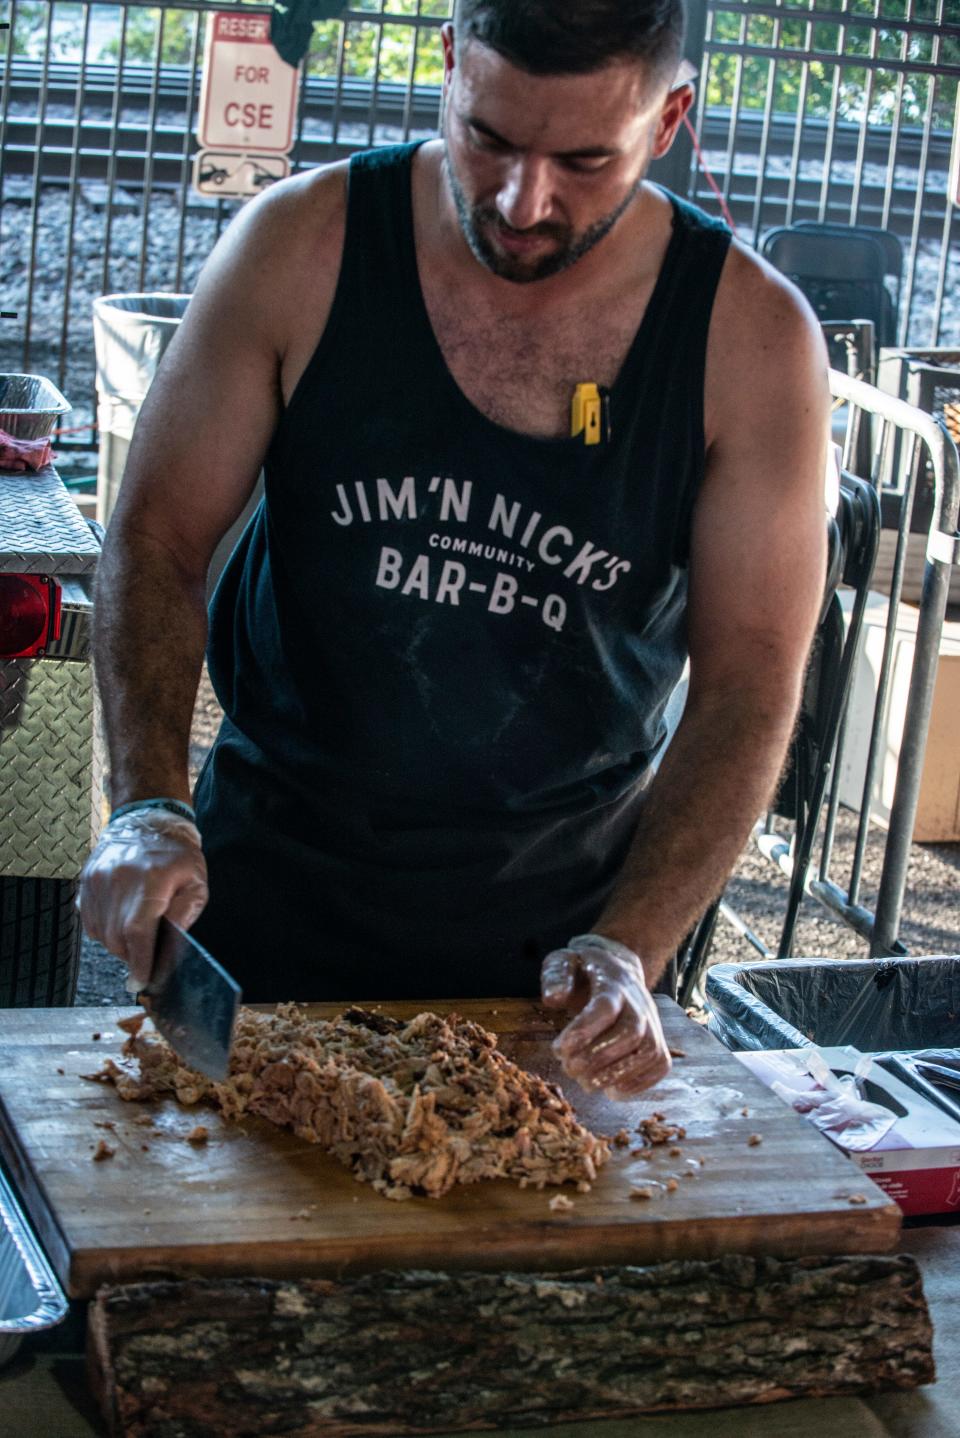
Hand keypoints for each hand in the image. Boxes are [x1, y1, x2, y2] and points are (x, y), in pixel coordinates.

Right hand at [79, 809, 207, 989]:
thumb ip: (183, 916)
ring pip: (101, 933)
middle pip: (117, 938)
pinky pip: (90, 921)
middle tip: (145, 956)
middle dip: (132, 955)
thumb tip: (167, 948)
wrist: (147, 820)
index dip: (139, 962)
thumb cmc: (177, 855)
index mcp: (150, 881)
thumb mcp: (195, 883)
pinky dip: (104, 930)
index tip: (141, 981)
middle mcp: (118, 881)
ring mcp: (97, 881)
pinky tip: (121, 921)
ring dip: (118, 943)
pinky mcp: (85, 882)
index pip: (138, 932)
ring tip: (136, 932)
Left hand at [540, 933, 671, 1100]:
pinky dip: (639, 1083)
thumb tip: (553, 998)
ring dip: (616, 1074)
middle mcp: (638, 1002)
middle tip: (568, 1069)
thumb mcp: (564, 961)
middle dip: (597, 1058)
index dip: (584, 1031)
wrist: (617, 969)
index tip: (558, 1049)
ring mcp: (652, 1022)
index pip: (605, 1007)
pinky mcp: (658, 1040)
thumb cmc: (585, 971)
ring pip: (648, 1051)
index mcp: (613, 982)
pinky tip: (612, 1090)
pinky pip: (660, 1064)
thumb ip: (556, 976)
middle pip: (630, 1033)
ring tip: (586, 1083)